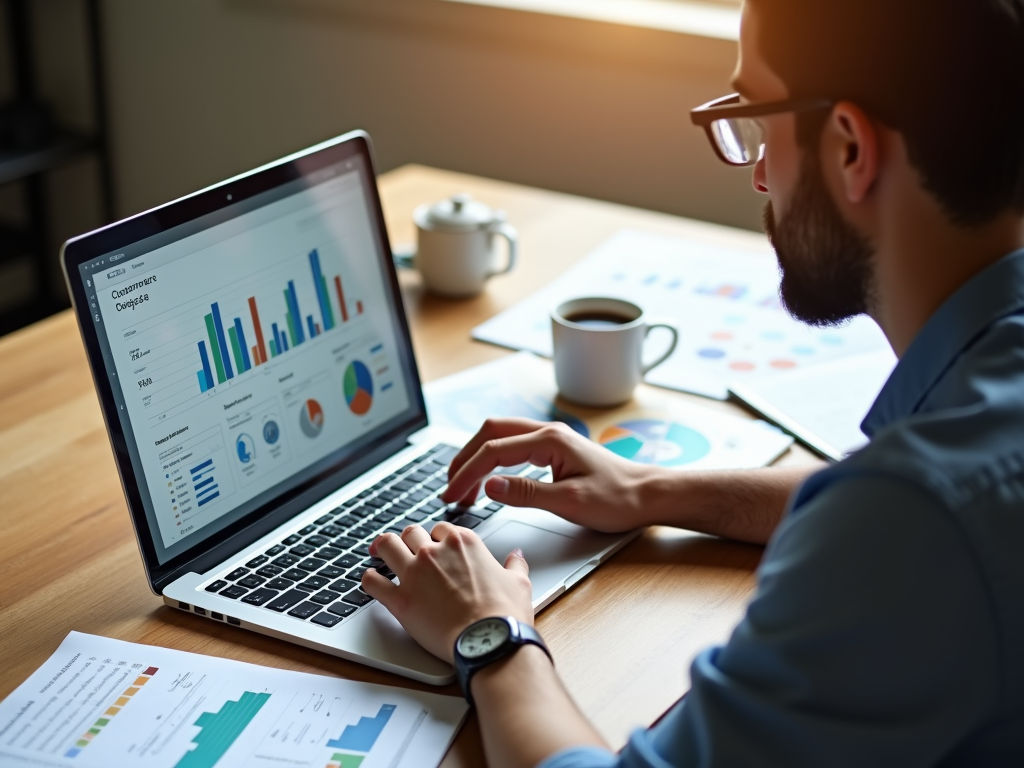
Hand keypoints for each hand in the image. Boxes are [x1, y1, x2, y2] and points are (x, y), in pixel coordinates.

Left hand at [361, 522, 533, 662]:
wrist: (489, 641)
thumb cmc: (504, 614)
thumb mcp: (519, 582)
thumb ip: (515, 565)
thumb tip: (516, 556)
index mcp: (462, 542)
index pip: (440, 528)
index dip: (436, 538)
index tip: (435, 547)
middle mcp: (434, 552)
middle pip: (411, 533)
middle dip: (409, 540)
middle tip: (406, 549)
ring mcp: (414, 574)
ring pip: (386, 545)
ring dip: (383, 549)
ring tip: (379, 554)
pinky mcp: (400, 600)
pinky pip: (372, 581)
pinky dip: (369, 579)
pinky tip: (372, 581)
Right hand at [441, 418, 656, 532]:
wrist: (649, 495)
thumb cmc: (618, 499)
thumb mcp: (571, 502)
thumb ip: (527, 493)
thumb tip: (490, 485)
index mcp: (550, 440)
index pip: (493, 451)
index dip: (467, 473)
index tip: (451, 495)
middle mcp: (548, 432)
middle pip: (490, 433)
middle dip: (464, 459)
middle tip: (449, 488)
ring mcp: (551, 439)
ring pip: (500, 437)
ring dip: (476, 458)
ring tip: (462, 486)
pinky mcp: (554, 450)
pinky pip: (513, 446)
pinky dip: (492, 460)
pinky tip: (488, 479)